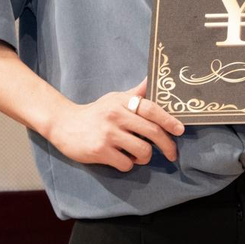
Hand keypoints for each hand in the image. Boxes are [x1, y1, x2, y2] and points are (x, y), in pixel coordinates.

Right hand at [46, 79, 185, 170]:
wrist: (64, 125)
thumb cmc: (96, 113)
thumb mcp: (115, 99)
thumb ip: (136, 94)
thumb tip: (153, 79)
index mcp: (122, 102)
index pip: (151, 109)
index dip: (169, 120)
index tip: (180, 130)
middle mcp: (116, 116)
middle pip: (152, 132)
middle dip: (167, 145)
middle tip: (172, 153)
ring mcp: (108, 135)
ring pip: (142, 151)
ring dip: (145, 157)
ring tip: (139, 155)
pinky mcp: (100, 151)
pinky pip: (126, 164)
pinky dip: (129, 165)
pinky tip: (122, 159)